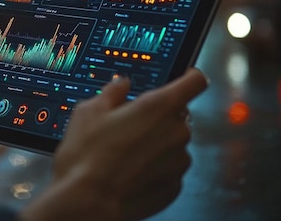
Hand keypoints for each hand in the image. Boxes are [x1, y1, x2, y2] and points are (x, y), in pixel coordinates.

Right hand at [20, 68, 207, 220]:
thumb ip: (111, 93)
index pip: (194, 81)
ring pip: (173, 144)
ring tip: (124, 156)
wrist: (87, 203)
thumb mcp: (88, 112)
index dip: (190, 77)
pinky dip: (155, 169)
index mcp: (158, 106)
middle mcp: (176, 132)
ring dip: (156, 145)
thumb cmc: (86, 158)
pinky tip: (129, 173)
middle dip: (157, 119)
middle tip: (127, 128)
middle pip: (178, 116)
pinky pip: (169, 170)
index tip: (185, 78)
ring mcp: (178, 162)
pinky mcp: (175, 187)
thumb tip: (121, 86)